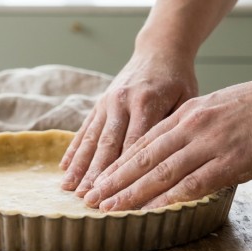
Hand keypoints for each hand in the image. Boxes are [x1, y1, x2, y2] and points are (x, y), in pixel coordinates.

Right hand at [59, 52, 197, 196]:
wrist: (159, 50)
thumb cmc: (178, 80)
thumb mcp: (187, 100)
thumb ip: (173, 129)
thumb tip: (164, 165)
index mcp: (147, 103)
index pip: (134, 146)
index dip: (125, 173)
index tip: (118, 196)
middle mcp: (122, 103)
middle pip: (107, 146)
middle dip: (96, 176)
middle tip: (87, 200)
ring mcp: (107, 103)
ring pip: (91, 140)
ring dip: (79, 167)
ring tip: (70, 189)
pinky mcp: (98, 104)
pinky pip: (84, 130)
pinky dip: (73, 150)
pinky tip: (64, 168)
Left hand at [82, 66, 251, 210]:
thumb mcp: (222, 108)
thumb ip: (200, 129)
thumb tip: (186, 153)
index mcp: (187, 113)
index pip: (143, 142)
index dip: (117, 163)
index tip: (98, 179)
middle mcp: (191, 126)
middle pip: (141, 157)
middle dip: (112, 180)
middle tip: (89, 198)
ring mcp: (209, 142)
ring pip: (159, 171)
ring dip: (130, 192)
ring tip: (107, 208)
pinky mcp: (231, 159)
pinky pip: (192, 182)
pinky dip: (167, 198)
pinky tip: (149, 211)